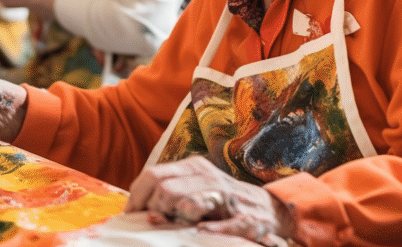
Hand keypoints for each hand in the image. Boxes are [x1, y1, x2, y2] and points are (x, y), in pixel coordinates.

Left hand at [125, 156, 293, 245]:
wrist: (268, 210)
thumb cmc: (222, 201)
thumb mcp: (195, 187)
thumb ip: (167, 194)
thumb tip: (136, 211)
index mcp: (193, 168)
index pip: (151, 176)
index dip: (136, 199)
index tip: (133, 216)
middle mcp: (208, 177)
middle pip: (164, 189)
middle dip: (154, 210)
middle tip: (158, 223)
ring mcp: (227, 197)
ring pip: (187, 203)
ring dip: (175, 217)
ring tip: (178, 224)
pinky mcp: (245, 219)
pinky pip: (221, 225)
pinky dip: (208, 231)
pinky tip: (201, 232)